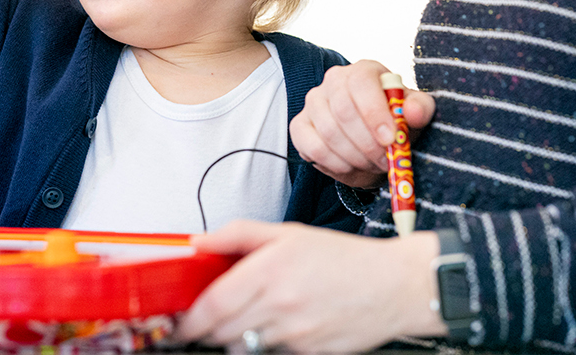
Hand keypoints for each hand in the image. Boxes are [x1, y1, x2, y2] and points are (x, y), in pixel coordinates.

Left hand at [174, 220, 444, 350]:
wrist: (395, 286)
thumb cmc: (343, 258)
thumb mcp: (288, 233)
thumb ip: (238, 235)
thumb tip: (198, 242)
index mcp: (269, 270)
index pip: (212, 306)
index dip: (189, 320)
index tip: (179, 323)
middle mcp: (279, 304)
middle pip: (221, 331)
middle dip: (207, 329)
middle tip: (205, 321)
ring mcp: (295, 334)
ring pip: (243, 346)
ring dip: (235, 337)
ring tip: (247, 320)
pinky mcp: (310, 353)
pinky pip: (272, 354)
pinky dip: (266, 345)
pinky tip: (277, 327)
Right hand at [291, 59, 435, 188]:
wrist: (375, 142)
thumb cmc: (395, 123)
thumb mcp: (414, 116)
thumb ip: (419, 110)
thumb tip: (412, 113)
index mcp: (363, 71)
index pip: (361, 83)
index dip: (374, 113)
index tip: (390, 140)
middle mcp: (333, 80)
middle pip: (343, 111)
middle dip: (368, 144)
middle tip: (385, 161)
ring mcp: (313, 102)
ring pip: (329, 133)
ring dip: (355, 157)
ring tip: (372, 163)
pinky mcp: (299, 126)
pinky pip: (313, 148)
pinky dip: (335, 163)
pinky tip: (350, 165)